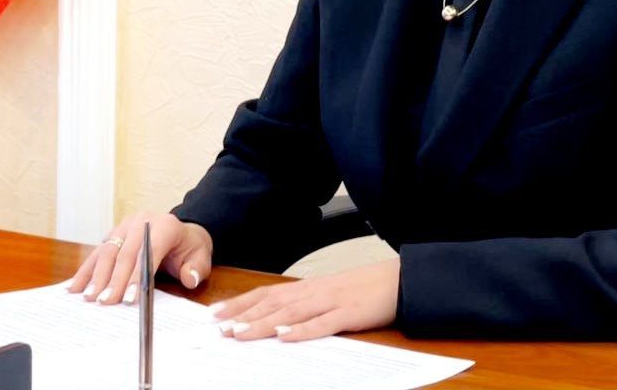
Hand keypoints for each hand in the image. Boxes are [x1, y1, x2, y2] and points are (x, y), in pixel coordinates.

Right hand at [66, 213, 212, 304]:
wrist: (181, 233)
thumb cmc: (189, 248)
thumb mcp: (201, 257)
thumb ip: (197, 268)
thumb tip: (189, 278)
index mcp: (165, 226)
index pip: (149, 251)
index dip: (138, 275)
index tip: (130, 299)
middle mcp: (141, 222)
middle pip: (125, 253)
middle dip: (114, 280)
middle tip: (106, 302)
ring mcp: (124, 227)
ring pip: (107, 251)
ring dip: (96, 276)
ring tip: (89, 297)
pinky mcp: (113, 235)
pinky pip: (97, 253)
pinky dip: (86, 270)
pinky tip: (75, 286)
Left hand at [209, 258, 399, 341]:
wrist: (399, 281)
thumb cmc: (364, 290)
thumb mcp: (331, 295)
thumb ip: (306, 306)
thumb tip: (278, 321)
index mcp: (309, 288)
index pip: (268, 293)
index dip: (242, 302)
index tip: (217, 312)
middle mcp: (315, 292)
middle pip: (273, 303)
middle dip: (244, 315)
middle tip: (219, 327)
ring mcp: (331, 302)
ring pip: (291, 313)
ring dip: (264, 323)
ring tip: (241, 332)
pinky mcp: (349, 314)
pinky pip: (322, 324)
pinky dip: (302, 331)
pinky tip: (285, 337)